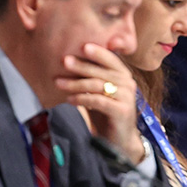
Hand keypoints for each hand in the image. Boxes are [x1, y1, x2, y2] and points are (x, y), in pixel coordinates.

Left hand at [55, 43, 141, 161]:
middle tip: (64, 61)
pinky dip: (82, 98)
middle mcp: (128, 83)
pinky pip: (98, 101)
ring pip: (98, 85)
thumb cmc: (106, 113)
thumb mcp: (99, 92)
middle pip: (102, 71)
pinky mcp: (122, 111)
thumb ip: (92, 77)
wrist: (119, 140)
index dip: (98, 52)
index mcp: (124, 75)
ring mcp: (127, 97)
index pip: (111, 59)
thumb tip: (70, 61)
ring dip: (76, 83)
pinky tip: (69, 99)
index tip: (82, 46)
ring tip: (58, 83)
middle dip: (81, 65)